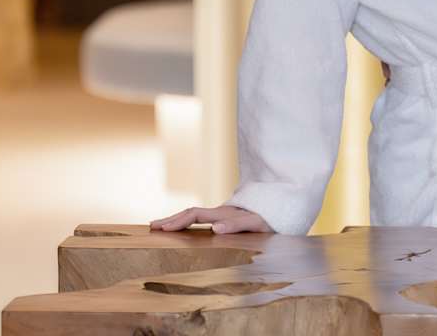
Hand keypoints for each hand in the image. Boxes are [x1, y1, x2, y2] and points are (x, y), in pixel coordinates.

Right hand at [150, 205, 271, 234]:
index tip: (161, 228)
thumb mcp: (257, 223)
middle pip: (191, 212)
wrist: (285, 207)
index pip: (195, 215)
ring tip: (163, 226)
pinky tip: (186, 229)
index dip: (177, 221)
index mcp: (224, 213)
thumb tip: (214, 228)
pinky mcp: (229, 219)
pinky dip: (190, 222)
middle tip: (152, 226)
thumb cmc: (272, 218)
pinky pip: (204, 220)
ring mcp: (225, 214)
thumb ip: (238, 224)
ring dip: (179, 220)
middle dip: (172, 219)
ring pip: (197, 215)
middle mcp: (222, 212)